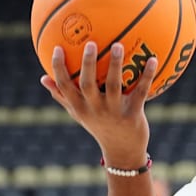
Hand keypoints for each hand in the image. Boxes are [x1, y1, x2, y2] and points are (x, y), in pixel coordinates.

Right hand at [39, 42, 157, 165]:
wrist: (122, 152)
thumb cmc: (99, 126)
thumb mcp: (79, 114)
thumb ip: (62, 96)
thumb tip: (43, 78)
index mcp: (80, 107)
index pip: (64, 86)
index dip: (59, 68)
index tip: (58, 48)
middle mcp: (95, 109)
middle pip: (88, 84)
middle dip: (87, 63)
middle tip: (90, 43)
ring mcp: (114, 112)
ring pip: (114, 85)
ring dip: (116, 64)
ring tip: (118, 45)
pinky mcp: (133, 114)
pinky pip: (141, 91)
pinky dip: (147, 75)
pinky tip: (153, 59)